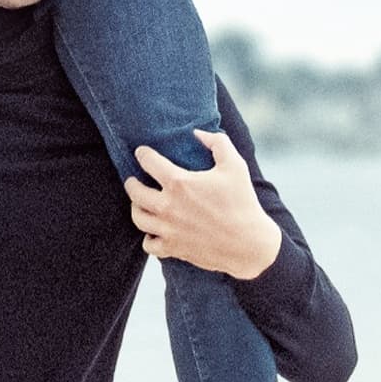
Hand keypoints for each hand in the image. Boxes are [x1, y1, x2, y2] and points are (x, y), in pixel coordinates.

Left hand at [125, 129, 281, 278]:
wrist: (249, 244)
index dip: (143, 154)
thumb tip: (198, 133)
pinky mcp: (173, 248)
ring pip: (138, 218)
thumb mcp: (235, 165)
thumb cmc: (243, 202)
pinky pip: (148, 244)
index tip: (142, 152)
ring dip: (137, 208)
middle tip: (133, 180)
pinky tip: (155, 231)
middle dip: (131, 183)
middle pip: (135, 192)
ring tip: (141, 204)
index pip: (148, 162)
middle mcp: (168, 206)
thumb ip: (217, 143)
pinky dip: (148, 237)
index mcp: (180, 183)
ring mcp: (168, 229)